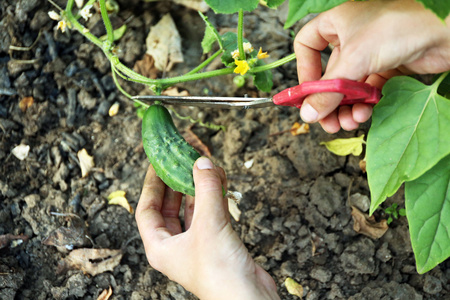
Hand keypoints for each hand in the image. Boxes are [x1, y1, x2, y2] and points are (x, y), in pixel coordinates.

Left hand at [135, 157, 278, 299]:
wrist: (247, 297)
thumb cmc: (219, 271)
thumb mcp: (208, 223)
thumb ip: (206, 190)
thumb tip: (202, 162)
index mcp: (160, 247)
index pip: (147, 210)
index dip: (151, 186)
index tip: (157, 164)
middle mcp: (176, 246)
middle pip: (169, 208)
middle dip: (176, 184)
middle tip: (180, 163)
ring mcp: (196, 245)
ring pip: (193, 210)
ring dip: (198, 189)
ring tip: (203, 167)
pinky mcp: (216, 244)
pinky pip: (211, 215)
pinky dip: (215, 198)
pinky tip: (220, 182)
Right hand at [294, 0, 449, 132]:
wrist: (447, 29)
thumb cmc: (401, 26)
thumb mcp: (355, 60)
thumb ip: (328, 91)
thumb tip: (307, 114)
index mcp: (338, 23)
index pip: (308, 45)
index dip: (304, 70)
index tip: (307, 94)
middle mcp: (352, 37)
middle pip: (329, 75)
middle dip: (329, 101)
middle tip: (327, 123)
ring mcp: (371, 53)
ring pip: (349, 86)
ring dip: (346, 108)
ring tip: (348, 123)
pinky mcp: (388, 67)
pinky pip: (368, 91)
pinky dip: (364, 105)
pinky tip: (364, 115)